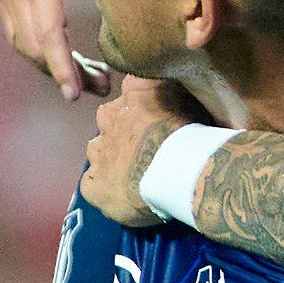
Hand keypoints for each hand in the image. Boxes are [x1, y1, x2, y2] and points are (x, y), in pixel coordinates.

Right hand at [0, 0, 106, 99]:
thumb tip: (125, 9)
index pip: (47, 33)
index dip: (62, 67)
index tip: (75, 93)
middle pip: (31, 46)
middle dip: (62, 72)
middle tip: (100, 86)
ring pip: (20, 39)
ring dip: (50, 62)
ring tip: (88, 75)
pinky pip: (16, 23)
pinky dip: (39, 44)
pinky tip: (66, 48)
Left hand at [80, 74, 210, 228]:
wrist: (177, 172)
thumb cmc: (192, 135)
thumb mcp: (191, 99)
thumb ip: (176, 93)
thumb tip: (181, 86)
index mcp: (135, 94)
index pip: (133, 85)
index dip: (143, 101)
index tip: (156, 113)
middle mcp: (110, 118)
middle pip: (109, 118)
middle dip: (122, 129)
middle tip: (145, 146)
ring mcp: (98, 152)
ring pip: (97, 150)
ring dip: (111, 158)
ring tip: (134, 173)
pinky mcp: (92, 185)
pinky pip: (91, 184)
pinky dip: (104, 189)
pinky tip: (123, 196)